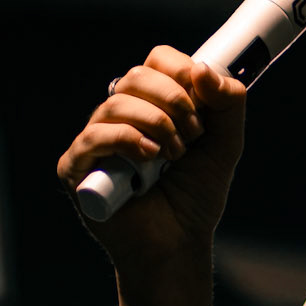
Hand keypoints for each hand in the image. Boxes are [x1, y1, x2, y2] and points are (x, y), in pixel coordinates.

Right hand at [57, 48, 246, 281]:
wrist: (178, 245)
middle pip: (137, 76)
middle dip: (174, 101)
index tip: (203, 103)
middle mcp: (119, 116)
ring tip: (175, 155)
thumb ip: (228, 103)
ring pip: (117, 104)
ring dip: (157, 125)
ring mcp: (95, 140)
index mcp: (152, 103)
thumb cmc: (195, 194)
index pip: (158, 60)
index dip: (181, 72)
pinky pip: (95, 136)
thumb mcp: (225, 143)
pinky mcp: (77, 167)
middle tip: (193, 135)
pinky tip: (149, 158)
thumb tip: (202, 68)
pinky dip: (127, 140)